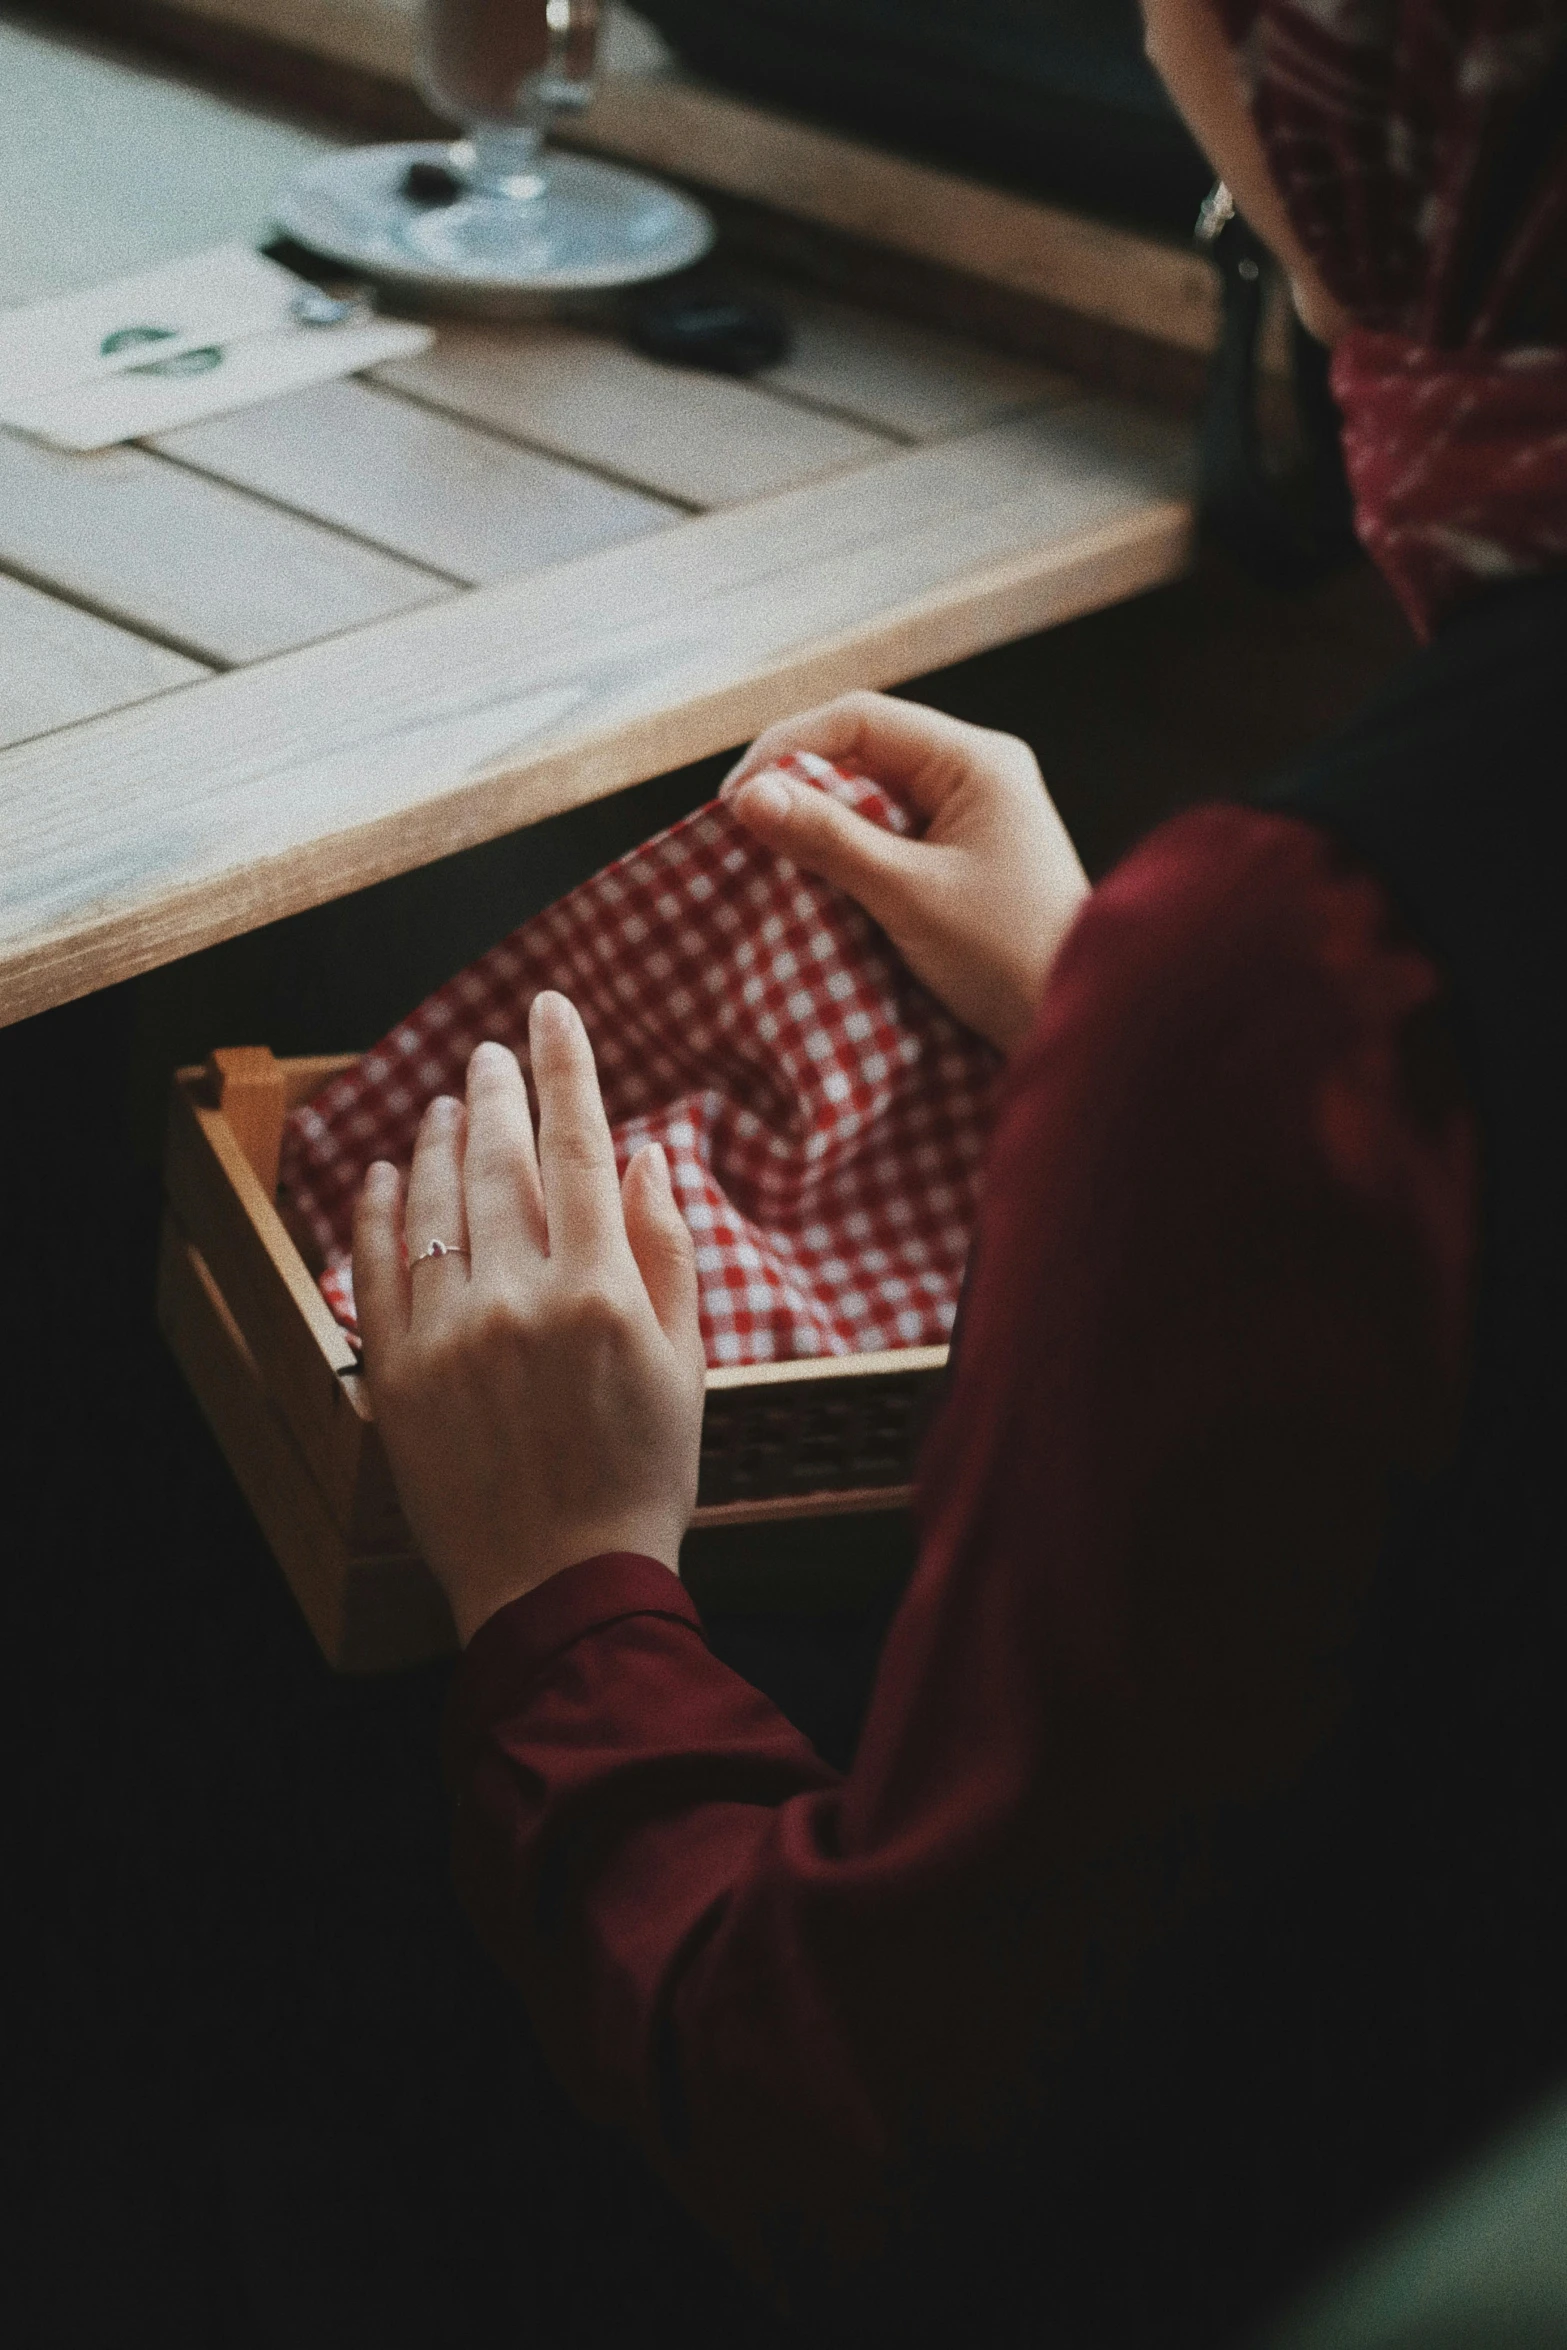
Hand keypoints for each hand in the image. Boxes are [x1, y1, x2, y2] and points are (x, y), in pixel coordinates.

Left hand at [353, 997, 704, 1644]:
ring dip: (441, 1138)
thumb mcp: (688, 1365)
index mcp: (602, 1293)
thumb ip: (668, 1254)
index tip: (551, 1010)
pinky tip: (387, 1171)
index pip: (579, 1147)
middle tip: (493, 1051)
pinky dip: (378, 1209)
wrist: (560, 1585)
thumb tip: (649, 1157)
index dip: (566, 1067)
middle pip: (500, 1160)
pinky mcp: (394, 1373)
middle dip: (497, 1088)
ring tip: (450, 1101)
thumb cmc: (640, 1476)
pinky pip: (375, 1267)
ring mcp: (448, 1334)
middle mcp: (519, 1299)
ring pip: (434, 1201)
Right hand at [723, 692, 1088, 1054]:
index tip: (734, 800)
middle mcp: (977, 775)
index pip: (861, 719)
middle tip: (741, 831)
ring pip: (871, 798)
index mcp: (977, 761)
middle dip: (798, 786)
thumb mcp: (909, 895)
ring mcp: (972, 818)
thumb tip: (747, 796)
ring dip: (818, 823)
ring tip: (767, 857)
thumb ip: (829, 840)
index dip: (787, 748)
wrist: (1072, 1027)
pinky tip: (812, 883)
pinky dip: (846, 855)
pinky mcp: (962, 861)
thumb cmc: (1008, 958)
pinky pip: (889, 838)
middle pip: (863, 753)